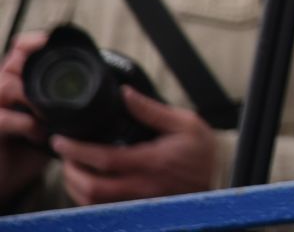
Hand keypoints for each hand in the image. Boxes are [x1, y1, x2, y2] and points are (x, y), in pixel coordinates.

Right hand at [0, 34, 51, 207]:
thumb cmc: (29, 146)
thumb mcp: (51, 118)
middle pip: (13, 62)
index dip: (33, 41)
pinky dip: (25, 123)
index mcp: (16, 81)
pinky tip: (41, 133)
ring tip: (50, 112)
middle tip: (57, 82)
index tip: (51, 40)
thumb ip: (65, 100)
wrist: (8, 177)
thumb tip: (105, 86)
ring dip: (33, 96)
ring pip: (4, 85)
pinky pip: (2, 118)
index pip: (19, 49)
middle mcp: (0, 90)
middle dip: (35, 67)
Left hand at [51, 89, 215, 204]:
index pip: (105, 159)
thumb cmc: (203, 151)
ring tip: (73, 169)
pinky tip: (89, 183)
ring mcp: (140, 200)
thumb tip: (126, 94)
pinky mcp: (139, 207)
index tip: (62, 141)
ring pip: (95, 203)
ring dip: (76, 188)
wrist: (221, 176)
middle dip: (70, 173)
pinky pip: (105, 209)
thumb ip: (151, 110)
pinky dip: (90, 198)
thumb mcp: (185, 122)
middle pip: (92, 189)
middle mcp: (142, 185)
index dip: (78, 151)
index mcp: (152, 161)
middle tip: (64, 157)